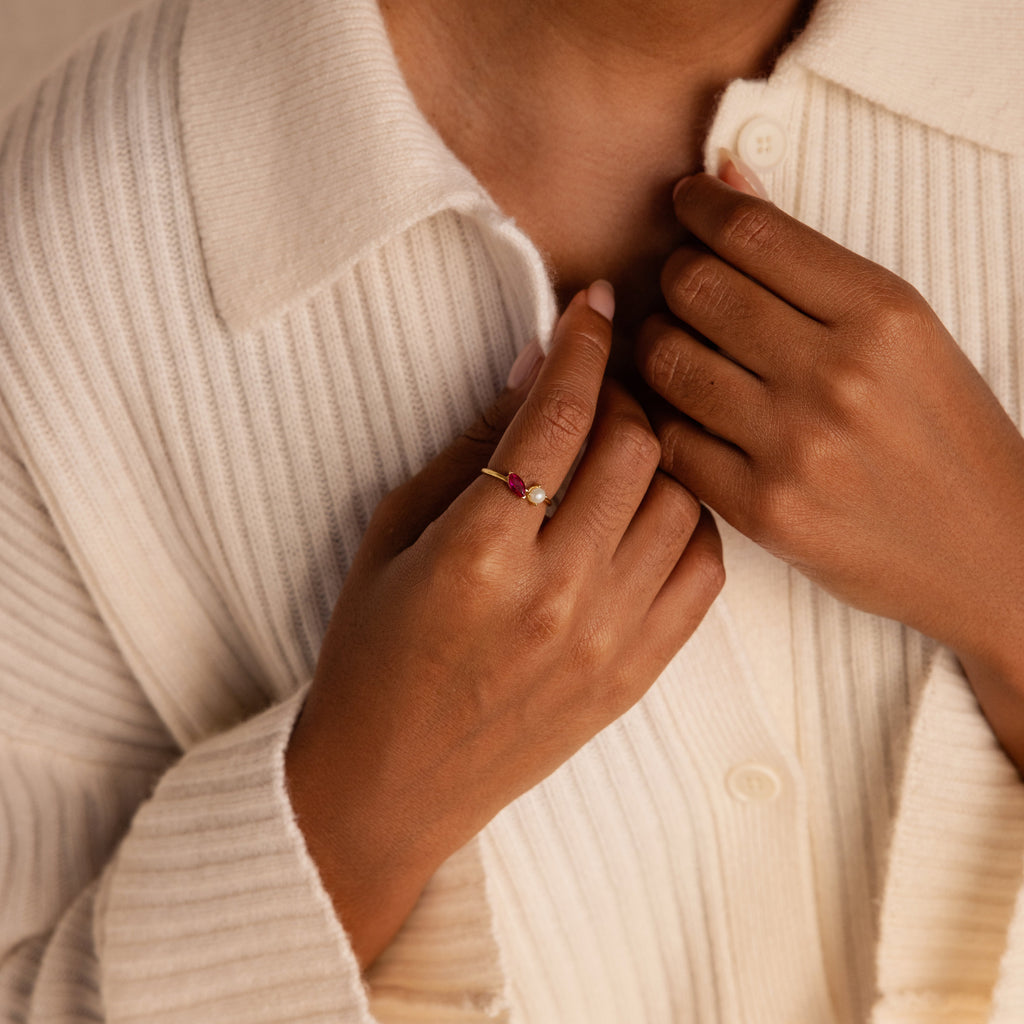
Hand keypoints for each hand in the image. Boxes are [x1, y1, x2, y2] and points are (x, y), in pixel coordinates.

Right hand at [287, 284, 722, 968]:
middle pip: (633, 445)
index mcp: (479, 552)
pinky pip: (702, 570)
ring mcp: (608, 639)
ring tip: (622, 446)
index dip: (581, 343)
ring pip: (679, 499)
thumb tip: (534, 372)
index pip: (556, 415)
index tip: (593, 303)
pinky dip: (686, 521)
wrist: (392, 781)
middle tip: (601, 382)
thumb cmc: (372, 655)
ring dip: (657, 453)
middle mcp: (556, 593)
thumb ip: (468, 450)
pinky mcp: (638, 674)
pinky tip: (648, 509)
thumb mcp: (393, 536)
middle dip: (623, 390)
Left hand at [635, 170, 1023, 704]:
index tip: (686, 204)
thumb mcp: (903, 332)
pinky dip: (662, 415)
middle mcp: (837, 377)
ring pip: (667, 361)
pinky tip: (681, 408)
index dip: (699, 207)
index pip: (752, 233)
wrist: (984, 552)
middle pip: (696, 289)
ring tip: (677, 344)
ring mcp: (796, 449)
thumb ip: (808, 258)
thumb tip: (725, 178)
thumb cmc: (943, 433)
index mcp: (884, 316)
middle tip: (681, 286)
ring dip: (656, 343)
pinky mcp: (763, 511)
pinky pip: (669, 440)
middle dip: (673, 275)